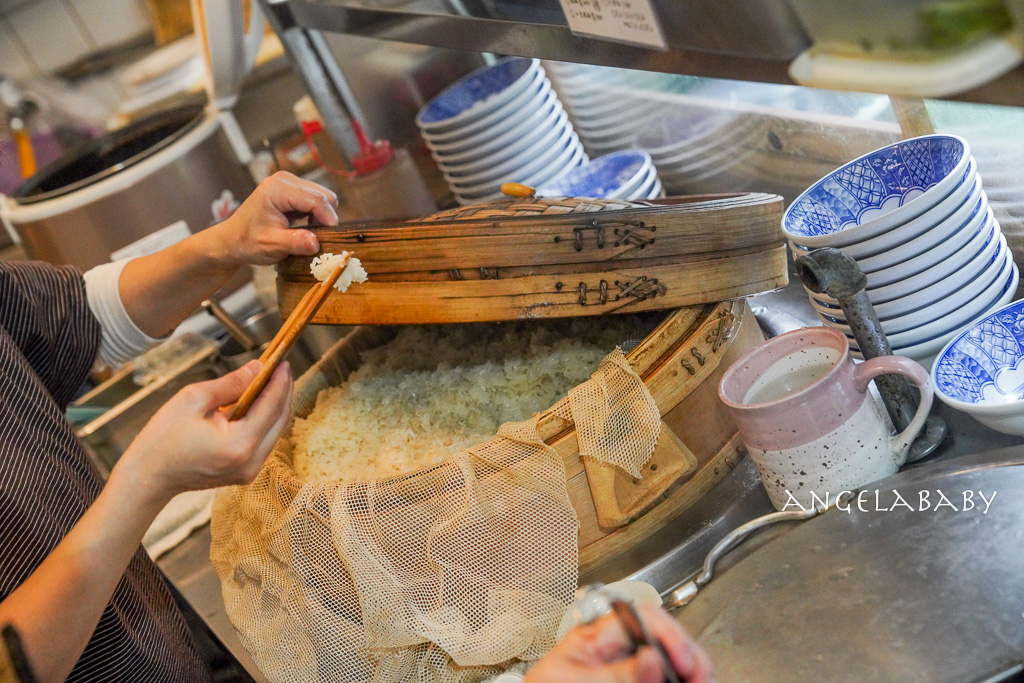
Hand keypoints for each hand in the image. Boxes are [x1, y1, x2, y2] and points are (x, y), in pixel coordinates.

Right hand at [112, 360, 292, 506]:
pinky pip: (264, 442)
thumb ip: (231, 383)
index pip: (272, 406)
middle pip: (280, 420)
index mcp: (240, 444)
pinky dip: (265, 421)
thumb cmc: (163, 439)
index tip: (282, 362)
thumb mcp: (193, 399)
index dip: (280, 381)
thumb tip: (257, 369)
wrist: (148, 477)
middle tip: (280, 368)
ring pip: (276, 432)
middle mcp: (251, 462)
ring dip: (275, 406)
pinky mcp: (245, 473)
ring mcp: (250, 471)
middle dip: (283, 392)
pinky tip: (258, 403)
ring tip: (270, 381)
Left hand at [212, 171, 339, 266]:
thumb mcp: (271, 245)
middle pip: (324, 195)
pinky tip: (304, 226)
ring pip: (323, 197)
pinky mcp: (292, 188)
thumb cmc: (248, 242)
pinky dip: (316, 215)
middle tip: (317, 238)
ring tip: (308, 233)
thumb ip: (295, 243)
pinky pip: (316, 199)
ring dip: (321, 217)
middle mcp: (285, 179)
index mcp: (277, 189)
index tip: (330, 239)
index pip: (316, 199)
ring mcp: (289, 182)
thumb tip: (316, 243)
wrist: (232, 239)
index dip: (328, 219)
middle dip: (326, 218)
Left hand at [524, 605, 713, 682]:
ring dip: (689, 671)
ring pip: (668, 661)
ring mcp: (627, 667)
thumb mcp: (576, 679)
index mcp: (598, 636)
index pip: (644, 616)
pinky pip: (660, 675)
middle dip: (689, 656)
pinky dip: (677, 679)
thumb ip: (615, 672)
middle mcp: (617, 649)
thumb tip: (652, 658)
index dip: (671, 634)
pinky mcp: (633, 680)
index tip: (685, 662)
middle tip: (701, 679)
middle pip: (665, 640)